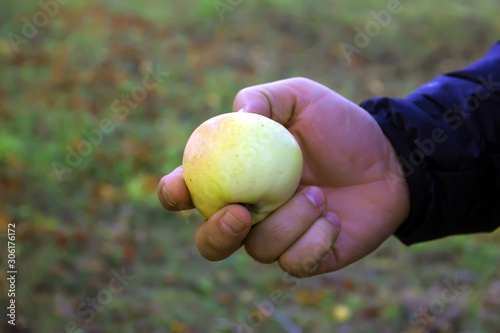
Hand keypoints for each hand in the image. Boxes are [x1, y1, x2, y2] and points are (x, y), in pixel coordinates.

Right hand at [158, 77, 409, 276]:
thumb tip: (235, 115)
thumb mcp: (300, 97)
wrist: (389, 159)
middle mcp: (250, 212)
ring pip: (259, 249)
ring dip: (289, 221)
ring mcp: (278, 238)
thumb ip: (263, 99)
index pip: (191, 191)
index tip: (179, 186)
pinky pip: (295, 263)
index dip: (174, 193)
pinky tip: (335, 217)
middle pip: (211, 240)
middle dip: (216, 233)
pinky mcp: (306, 258)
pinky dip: (316, 239)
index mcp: (237, 177)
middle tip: (240, 212)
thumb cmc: (339, 126)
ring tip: (320, 193)